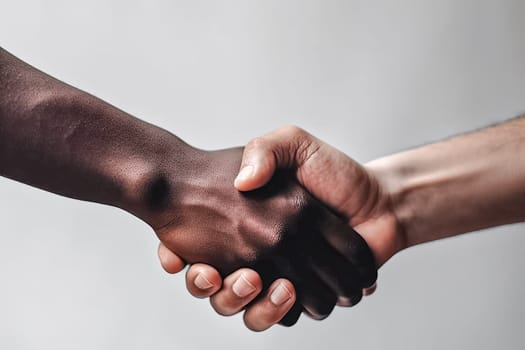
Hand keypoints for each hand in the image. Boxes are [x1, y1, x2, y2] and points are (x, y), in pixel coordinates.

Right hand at [159, 126, 403, 329]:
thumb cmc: (335, 171)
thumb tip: (243, 182)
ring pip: (243, 307)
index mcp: (248, 220)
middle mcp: (257, 251)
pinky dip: (273, 312)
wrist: (377, 201)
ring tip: (263, 282)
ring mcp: (277, 275)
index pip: (199, 243)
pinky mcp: (299, 295)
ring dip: (243, 303)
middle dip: (214, 289)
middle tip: (227, 275)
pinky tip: (284, 290)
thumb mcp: (294, 144)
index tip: (178, 255)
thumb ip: (266, 150)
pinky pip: (276, 316)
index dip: (178, 254)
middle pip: (216, 286)